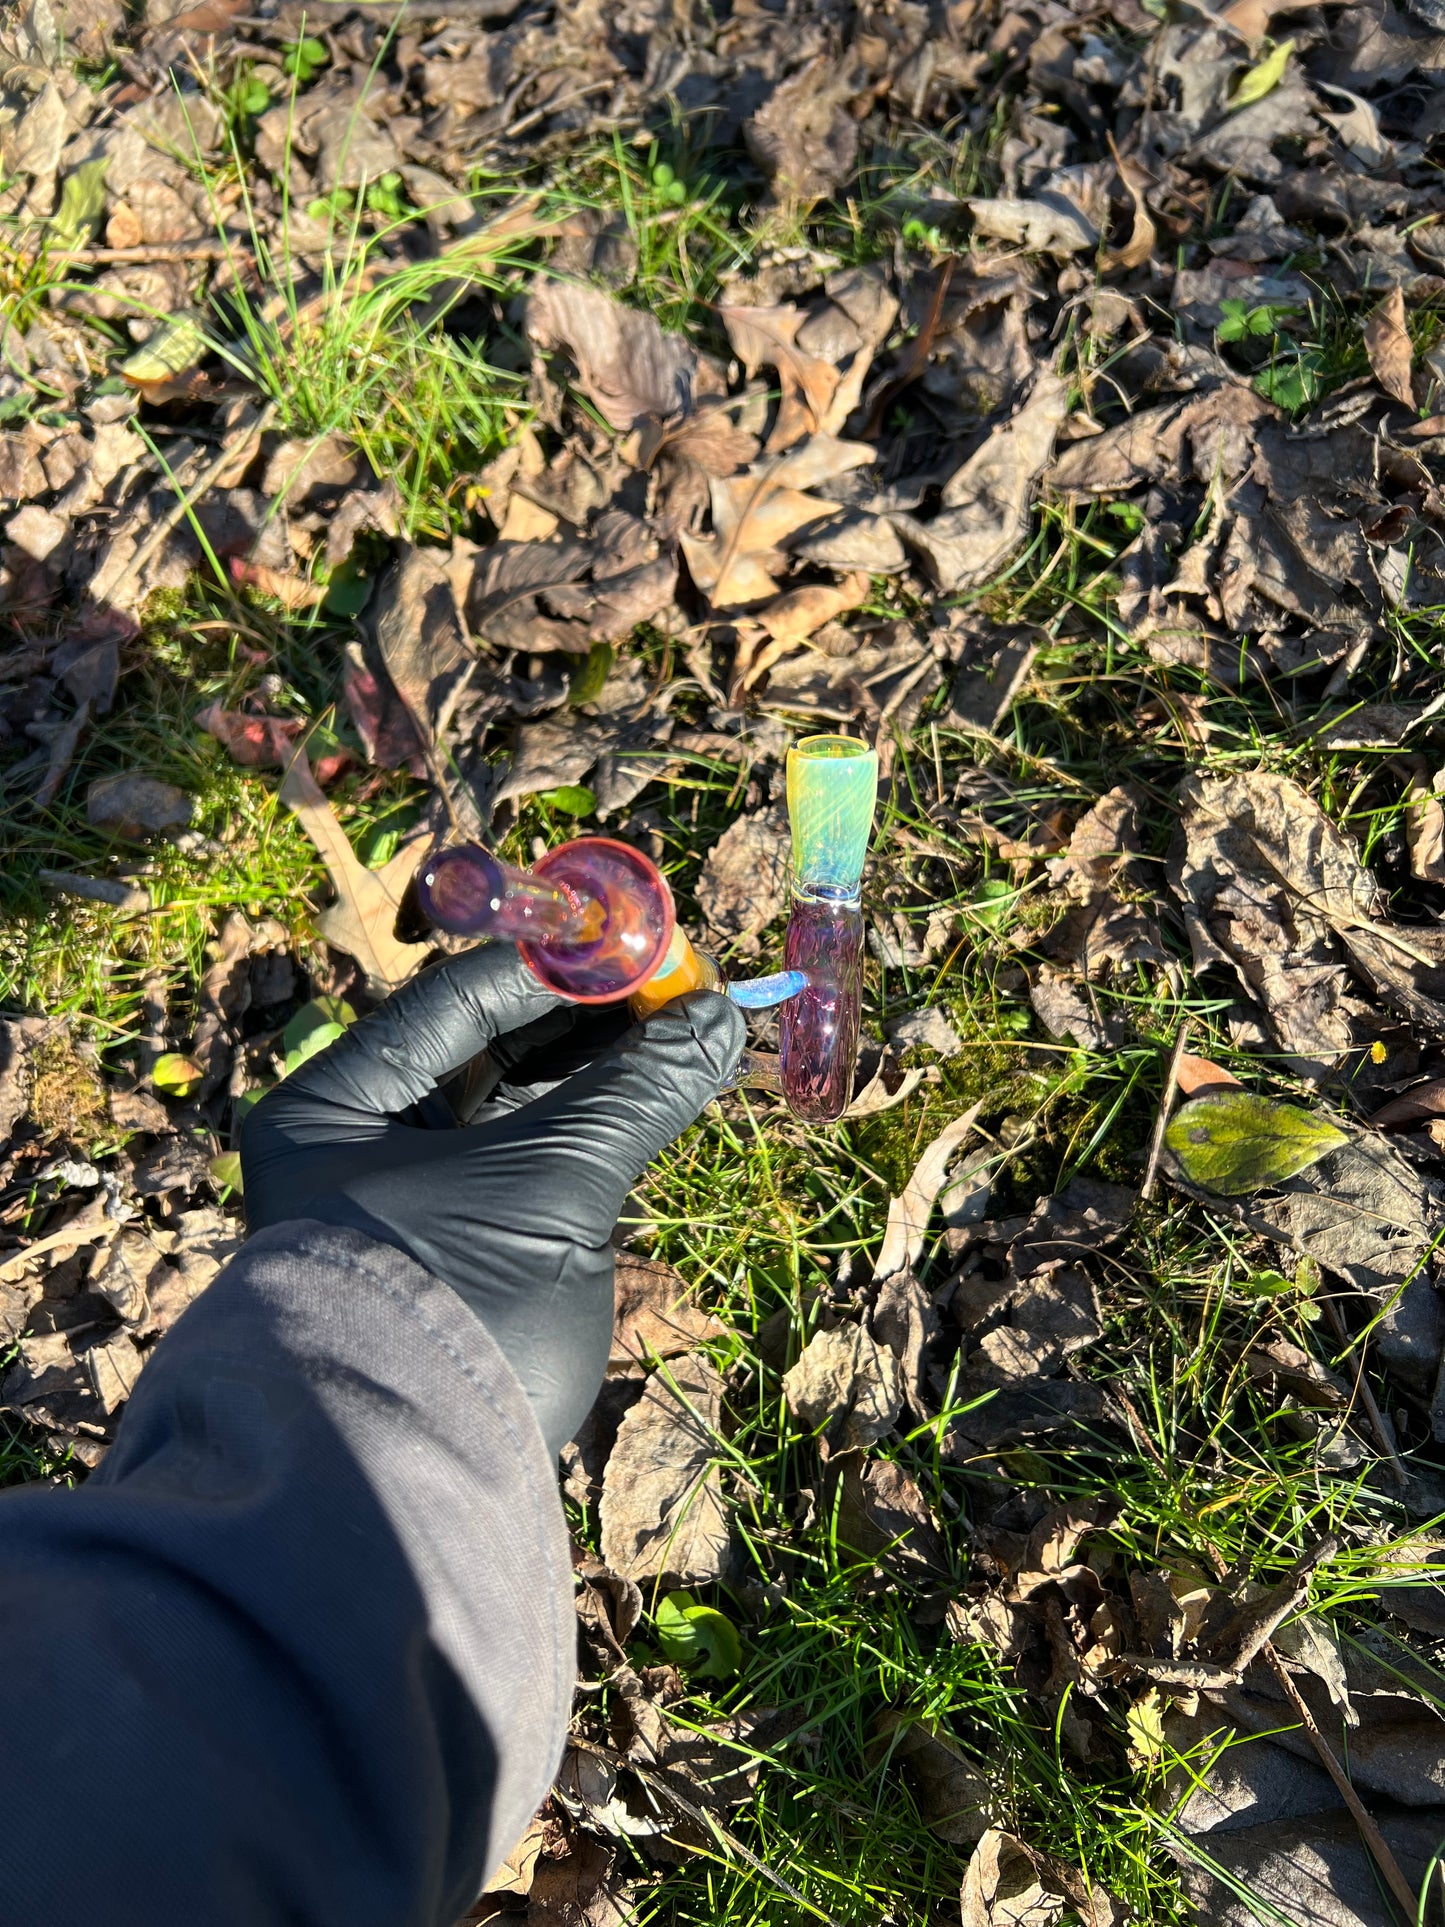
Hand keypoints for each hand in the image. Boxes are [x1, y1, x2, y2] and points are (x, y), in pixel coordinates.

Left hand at [241, 946, 744, 1452]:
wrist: (410, 1488)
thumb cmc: (460, 1306)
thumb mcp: (552, 1185)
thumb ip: (635, 1093)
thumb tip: (721, 1016)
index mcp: (332, 1109)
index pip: (456, 1001)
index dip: (559, 968)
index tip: (646, 943)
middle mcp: (358, 1147)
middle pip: (488, 1052)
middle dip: (590, 1023)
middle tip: (683, 988)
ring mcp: (412, 1205)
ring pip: (518, 1112)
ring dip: (603, 1076)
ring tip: (690, 1035)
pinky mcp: (464, 1258)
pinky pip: (533, 1169)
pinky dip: (595, 1136)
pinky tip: (662, 1100)